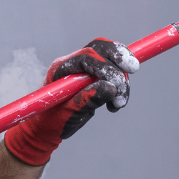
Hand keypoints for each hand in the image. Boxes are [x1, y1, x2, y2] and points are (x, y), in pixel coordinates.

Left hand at [2, 38, 137, 165]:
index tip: (118, 83)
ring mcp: (83, 68)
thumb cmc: (52, 123)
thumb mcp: (67, 115)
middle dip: (119, 60)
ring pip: (110, 60)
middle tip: (131, 74)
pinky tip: (116, 103)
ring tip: (118, 104)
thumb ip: (86, 100)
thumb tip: (110, 88)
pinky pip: (113, 71)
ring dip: (122, 80)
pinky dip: (121, 85)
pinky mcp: (93, 75)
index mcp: (60, 69)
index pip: (86, 56)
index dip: (105, 66)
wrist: (48, 129)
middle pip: (100, 49)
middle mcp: (72, 64)